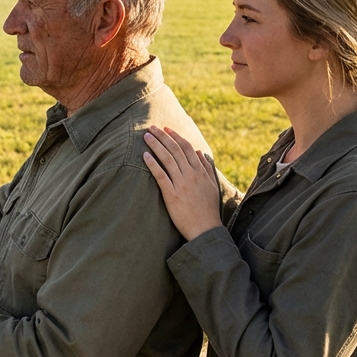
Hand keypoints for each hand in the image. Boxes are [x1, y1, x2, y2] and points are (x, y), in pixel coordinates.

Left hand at [142, 126, 223, 240]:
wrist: (205, 229)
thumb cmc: (208, 209)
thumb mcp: (212, 186)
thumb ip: (206, 167)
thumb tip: (200, 151)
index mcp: (201, 172)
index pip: (187, 148)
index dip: (176, 136)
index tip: (166, 129)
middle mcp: (192, 175)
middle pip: (175, 150)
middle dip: (163, 136)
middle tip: (151, 127)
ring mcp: (182, 184)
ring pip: (168, 159)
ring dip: (156, 145)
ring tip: (146, 136)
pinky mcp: (172, 195)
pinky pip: (161, 176)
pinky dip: (153, 164)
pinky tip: (144, 156)